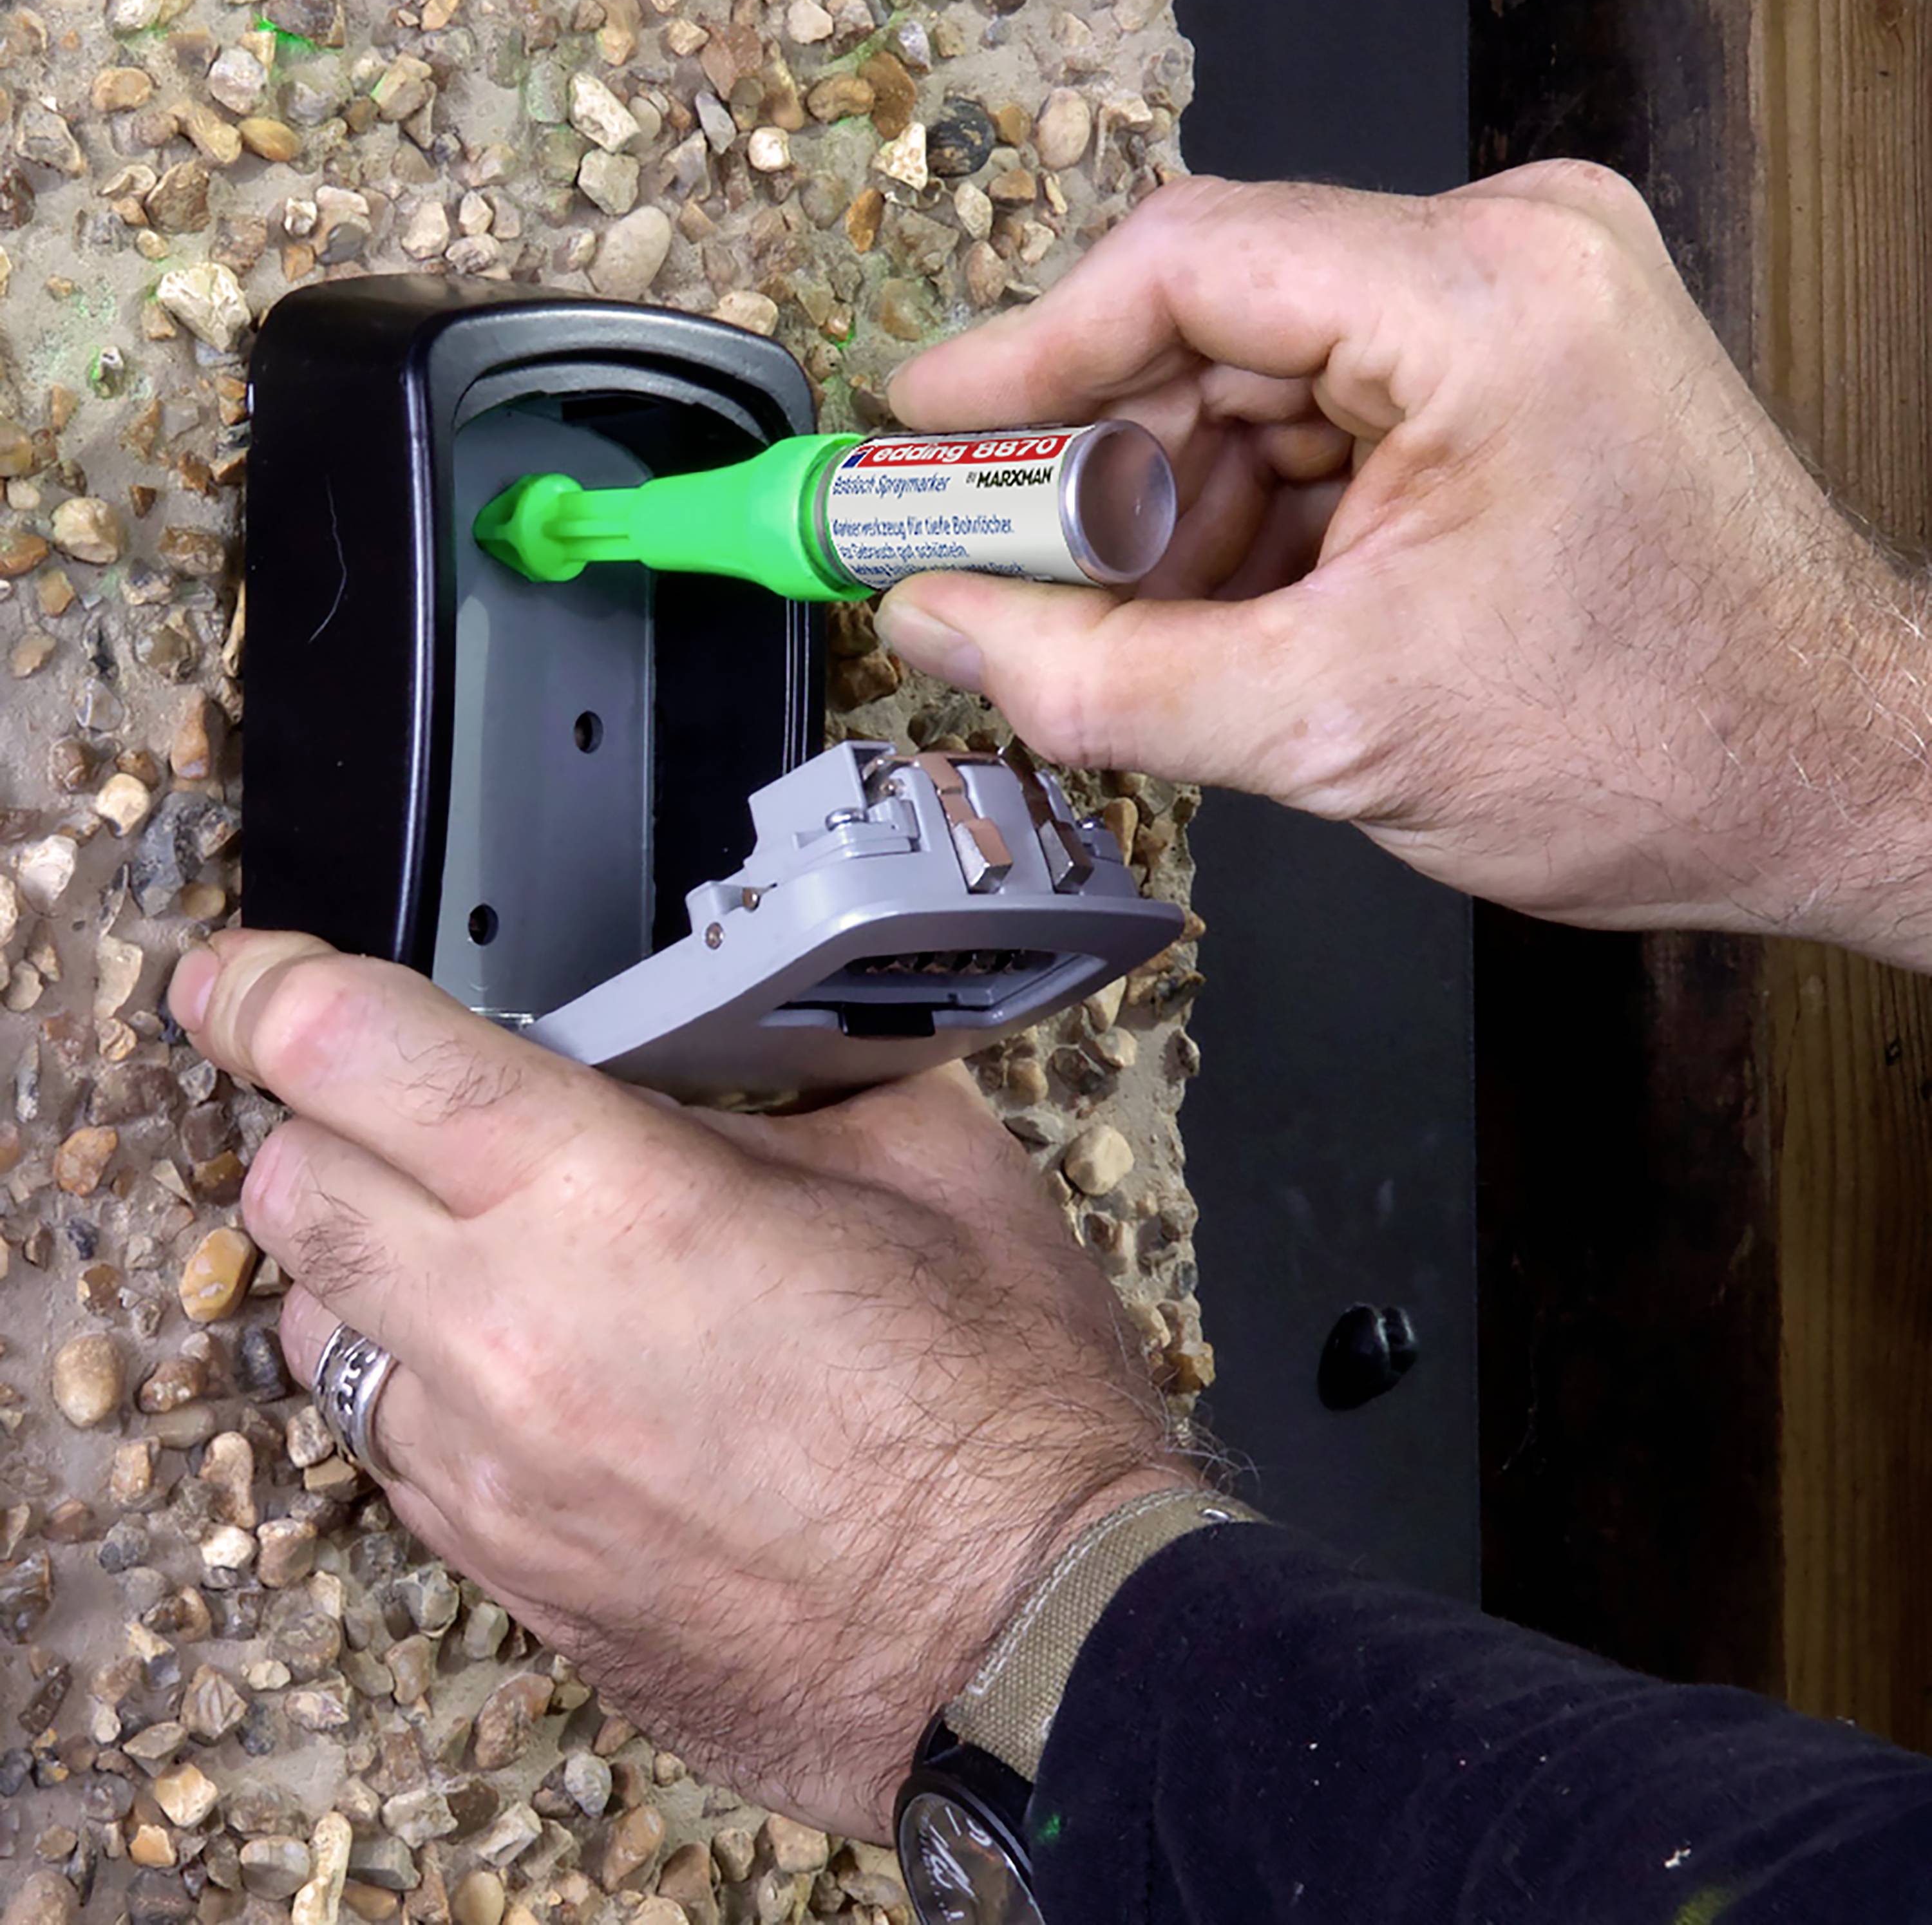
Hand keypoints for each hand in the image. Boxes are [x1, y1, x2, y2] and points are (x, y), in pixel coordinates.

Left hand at [168, 931, 1193, 1838]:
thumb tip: (707, 1054)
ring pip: (315, 1324)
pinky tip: (533, 1368)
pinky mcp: (502, 1569)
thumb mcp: (929, 1166)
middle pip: (293, 1186)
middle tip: (420, 1105)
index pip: (353, 1056)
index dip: (272, 989)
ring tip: (496, 1244)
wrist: (1027, 1640)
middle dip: (333, 1120)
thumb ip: (782, 1079)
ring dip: (371, 1259)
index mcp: (615, 1203)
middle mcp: (513, 1339)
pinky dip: (420, 1377)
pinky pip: (386, 1443)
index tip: (245, 975)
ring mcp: (490, 1474)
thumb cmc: (999, 1411)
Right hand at [879, 167, 1927, 963]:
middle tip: (990, 570)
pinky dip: (1251, 518)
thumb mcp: (1334, 728)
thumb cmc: (1663, 742)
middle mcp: (1508, 265)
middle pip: (1210, 327)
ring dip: (1171, 510)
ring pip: (1259, 383)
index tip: (920, 429)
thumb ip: (1102, 680)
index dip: (1021, 358)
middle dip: (1093, 469)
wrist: (1831, 776)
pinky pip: (1327, 421)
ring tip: (1127, 631)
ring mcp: (1518, 313)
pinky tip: (1217, 613)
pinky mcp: (1516, 375)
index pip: (1183, 266)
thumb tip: (944, 628)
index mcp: (1480, 305)